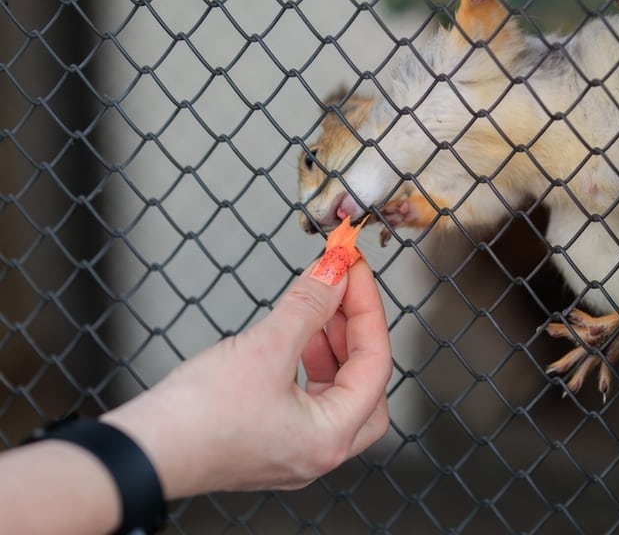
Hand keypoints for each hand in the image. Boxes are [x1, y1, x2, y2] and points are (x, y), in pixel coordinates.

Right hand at [103, 259, 391, 498]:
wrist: (142, 451)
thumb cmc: (196, 417)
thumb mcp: (264, 348)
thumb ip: (308, 306)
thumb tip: (335, 275)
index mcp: (330, 437)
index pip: (374, 364)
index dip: (368, 309)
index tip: (354, 270)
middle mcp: (318, 450)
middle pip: (366, 386)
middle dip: (359, 335)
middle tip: (345, 293)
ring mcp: (293, 449)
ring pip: (337, 392)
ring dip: (334, 346)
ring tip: (319, 310)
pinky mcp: (268, 438)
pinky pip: (307, 398)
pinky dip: (309, 364)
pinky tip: (295, 338)